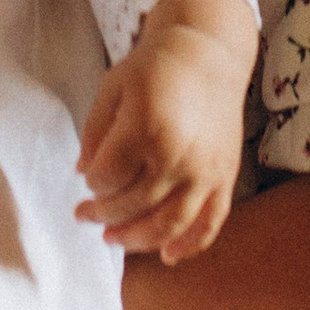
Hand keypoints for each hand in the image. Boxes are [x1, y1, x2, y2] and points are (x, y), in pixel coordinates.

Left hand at [76, 0, 257, 265]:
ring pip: (168, 224)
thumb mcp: (112, 88)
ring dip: (136, 239)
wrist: (209, 52)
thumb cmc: (155, 66)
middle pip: (132, 205)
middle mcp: (177, 156)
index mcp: (145, 129)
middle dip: (103, 215)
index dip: (91, 184)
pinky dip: (190, 245)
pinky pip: (210, 222)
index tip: (89, 177)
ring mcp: (205, 171)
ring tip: (112, 239)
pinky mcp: (226, 177)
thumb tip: (83, 175)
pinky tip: (168, 257)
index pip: (106, 178)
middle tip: (85, 215)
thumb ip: (94, 133)